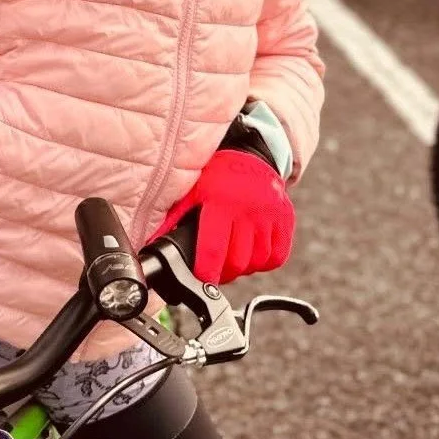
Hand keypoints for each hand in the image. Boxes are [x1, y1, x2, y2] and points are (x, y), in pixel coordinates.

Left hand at [149, 150, 293, 283]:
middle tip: (214, 271)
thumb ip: (173, 217)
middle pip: (238, 262)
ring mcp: (270, 216)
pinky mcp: (286, 220)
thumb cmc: (217, 177)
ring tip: (231, 260)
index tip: (201, 281)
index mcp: (220, 202)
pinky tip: (251, 255)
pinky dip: (264, 263)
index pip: (213, 249)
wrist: (250, 157)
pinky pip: (277, 256)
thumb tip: (152, 242)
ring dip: (244, 269)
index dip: (206, 273)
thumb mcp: (192, 191)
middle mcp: (248, 210)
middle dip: (224, 274)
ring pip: (258, 262)